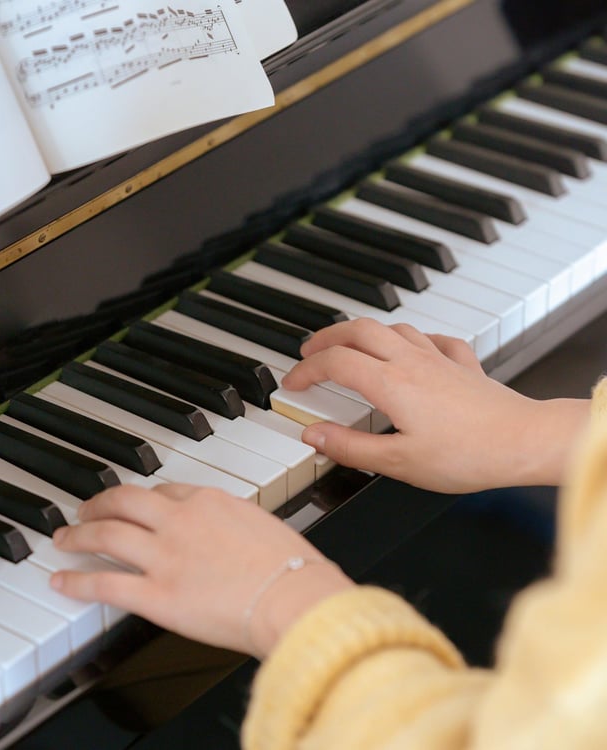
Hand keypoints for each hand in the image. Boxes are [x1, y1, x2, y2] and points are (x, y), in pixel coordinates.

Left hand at [50, 483, 351, 657]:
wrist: (294, 597)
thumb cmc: (291, 567)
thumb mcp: (262, 525)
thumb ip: (233, 523)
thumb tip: (227, 533)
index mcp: (208, 500)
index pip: (163, 490)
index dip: (141, 498)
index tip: (132, 504)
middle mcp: (180, 520)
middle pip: (124, 501)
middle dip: (98, 504)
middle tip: (83, 509)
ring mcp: (164, 555)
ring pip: (106, 534)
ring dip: (79, 534)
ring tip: (64, 538)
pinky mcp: (157, 594)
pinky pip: (106, 582)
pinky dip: (78, 579)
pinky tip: (61, 580)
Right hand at [281, 319, 588, 491]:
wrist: (524, 442)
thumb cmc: (468, 455)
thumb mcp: (398, 462)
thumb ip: (350, 448)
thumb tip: (314, 436)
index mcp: (390, 383)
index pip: (335, 363)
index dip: (306, 370)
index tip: (292, 384)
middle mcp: (410, 361)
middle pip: (357, 330)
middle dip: (326, 336)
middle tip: (308, 350)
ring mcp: (438, 358)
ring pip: (391, 326)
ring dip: (362, 332)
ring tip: (348, 345)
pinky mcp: (462, 364)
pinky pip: (432, 338)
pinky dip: (411, 338)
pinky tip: (412, 347)